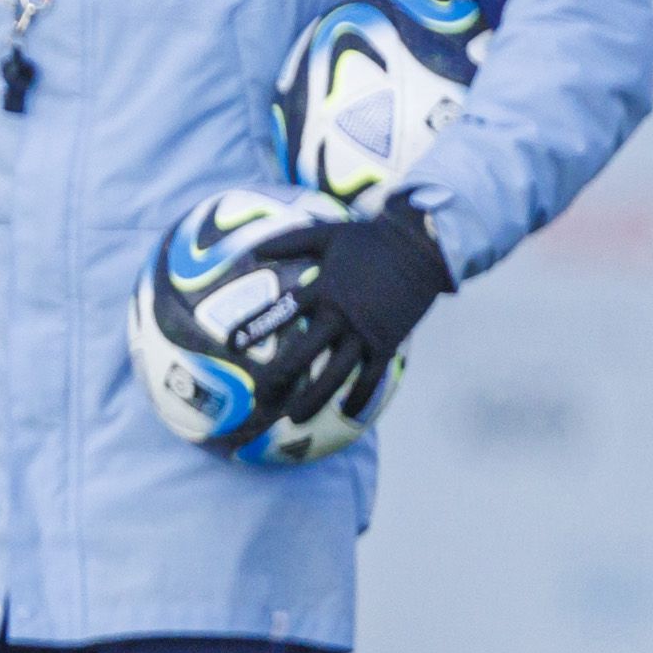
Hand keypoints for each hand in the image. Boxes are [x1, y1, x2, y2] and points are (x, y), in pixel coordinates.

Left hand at [249, 192, 450, 435]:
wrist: (422, 245)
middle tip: (260, 397)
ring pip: (336, 374)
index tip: (231, 345)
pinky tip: (346, 413)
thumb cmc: (370, 238)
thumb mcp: (326, 233)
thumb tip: (253, 251)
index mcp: (323, 288)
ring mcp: (365, 332)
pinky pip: (371, 377)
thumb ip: (288, 243)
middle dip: (280, 378)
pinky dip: (359, 396)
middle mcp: (341, 314)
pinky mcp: (388, 342)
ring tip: (294, 418)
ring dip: (314, 399)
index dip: (255, 328)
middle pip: (304, 353)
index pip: (281, 312)